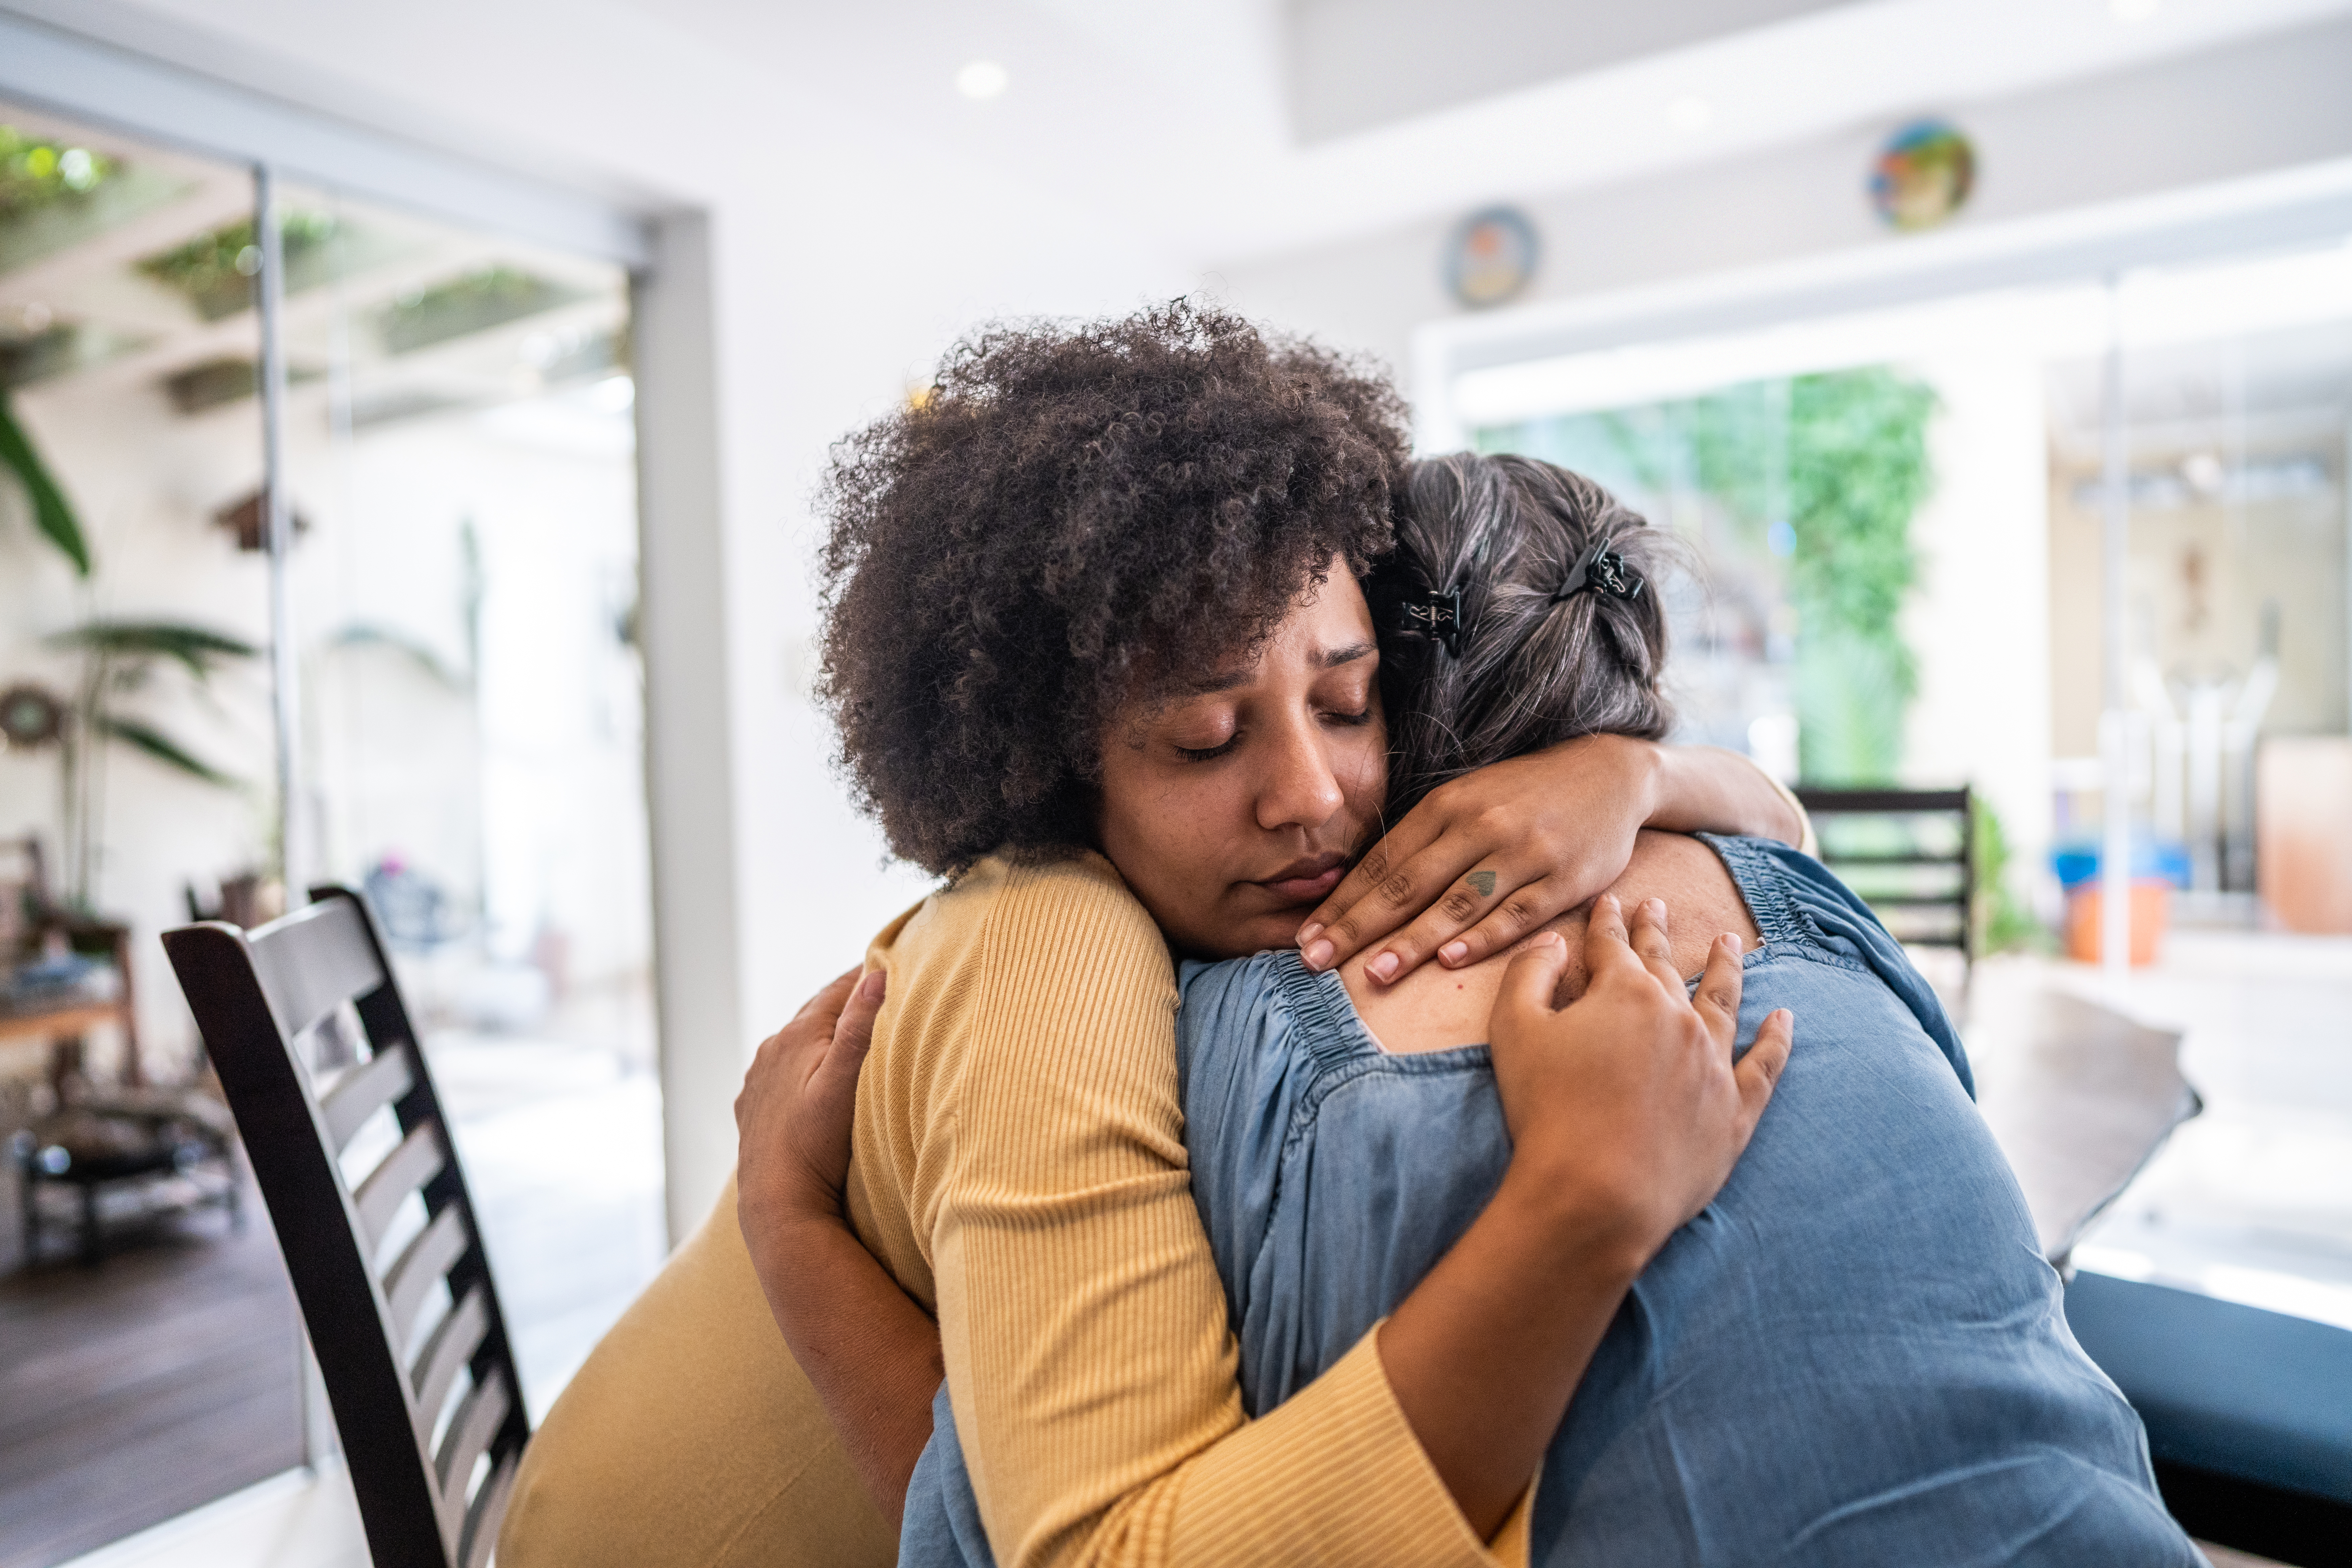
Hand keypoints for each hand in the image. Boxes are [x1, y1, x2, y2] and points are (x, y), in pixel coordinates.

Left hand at [736, 966, 885, 1242]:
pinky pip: (778, 1073)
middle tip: (875, 992)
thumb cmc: (817, 1145)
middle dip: (844, 1003)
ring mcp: (758, 1080)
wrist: (778, 1202)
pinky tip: (808, 1078)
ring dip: (819, 1035)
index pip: (837, 991)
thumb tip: (876, 976)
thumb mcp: (845, 1083)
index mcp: (797, 1036)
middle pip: (814, 1014)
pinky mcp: (752, 1106)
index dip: (865, 976)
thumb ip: (860, 1029)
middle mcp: (771, 1050)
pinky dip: (798, 1065)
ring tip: (847, 1034)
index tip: (889, 962)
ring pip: (794, 1043)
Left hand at [1300, 734, 1659, 980]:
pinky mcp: (1563, 878)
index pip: (1383, 863)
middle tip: (1315, 961)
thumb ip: (1423, 840)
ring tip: (1372, 972)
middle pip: (1409, 885)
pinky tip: (1450, 960)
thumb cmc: (1524, 794)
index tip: (1304, 936)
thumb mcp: (1469, 799)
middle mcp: (1480, 827)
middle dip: (1357, 926)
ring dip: (1412, 940)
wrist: (1609, 773)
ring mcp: (1523, 853)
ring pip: (1457, 903)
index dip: (1342, 902)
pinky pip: (1516, 912)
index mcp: (1448, 806)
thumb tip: (1365, 888)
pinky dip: (1482, 937)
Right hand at [1486, 895, 1792, 1268]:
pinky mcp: (1734, 1110)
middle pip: (1667, 964)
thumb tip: (1554, 943)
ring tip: (1730, 941)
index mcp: (1625, 993)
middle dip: (1657, 931)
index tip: (1610, 902)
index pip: (1613, 944)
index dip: (1607, 922)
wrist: (1596, 1193)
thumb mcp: (1514, 1031)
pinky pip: (1765, 1065)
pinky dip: (1776, 1039)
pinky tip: (1783, 1018)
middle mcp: (1677, 1017)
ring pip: (1724, 1001)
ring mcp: (1713, 1062)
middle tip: (1658, 905)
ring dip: (1726, 966)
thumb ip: (1530, 975)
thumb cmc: (1547, 1111)